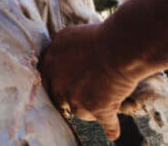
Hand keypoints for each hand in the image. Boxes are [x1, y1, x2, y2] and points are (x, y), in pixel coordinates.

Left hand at [39, 23, 137, 140]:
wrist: (118, 47)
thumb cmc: (97, 36)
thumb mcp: (68, 34)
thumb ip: (57, 44)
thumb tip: (53, 43)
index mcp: (50, 64)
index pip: (48, 80)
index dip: (60, 83)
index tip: (69, 84)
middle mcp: (58, 84)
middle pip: (61, 98)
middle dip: (73, 96)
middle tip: (87, 90)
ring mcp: (76, 99)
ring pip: (81, 112)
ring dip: (90, 109)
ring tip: (105, 95)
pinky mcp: (97, 109)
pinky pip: (106, 124)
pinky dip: (111, 128)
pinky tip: (112, 133)